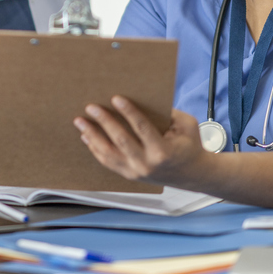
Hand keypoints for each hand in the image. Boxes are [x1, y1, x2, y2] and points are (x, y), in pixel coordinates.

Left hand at [74, 98, 205, 186]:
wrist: (192, 174)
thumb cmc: (189, 145)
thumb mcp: (187, 125)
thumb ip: (169, 113)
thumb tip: (143, 98)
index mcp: (162, 151)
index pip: (142, 128)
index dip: (128, 112)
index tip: (115, 98)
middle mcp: (147, 164)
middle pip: (120, 140)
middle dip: (104, 122)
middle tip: (91, 107)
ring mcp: (136, 172)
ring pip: (108, 154)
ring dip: (92, 136)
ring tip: (80, 122)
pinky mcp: (129, 175)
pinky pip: (108, 162)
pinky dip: (95, 149)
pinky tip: (87, 136)